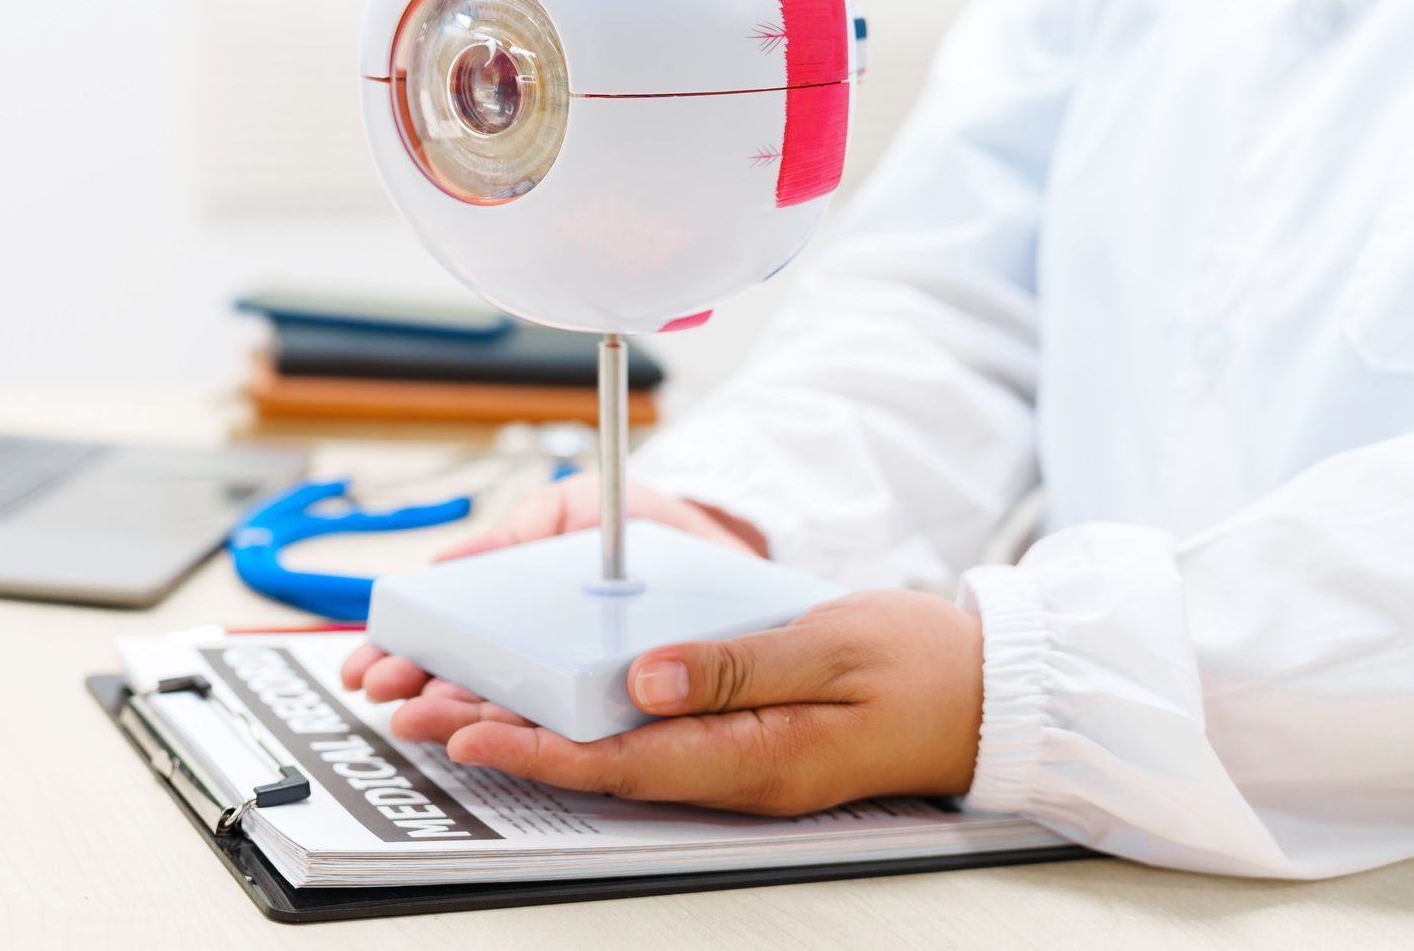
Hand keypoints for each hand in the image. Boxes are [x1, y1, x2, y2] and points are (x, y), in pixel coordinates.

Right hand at [341, 474, 765, 702]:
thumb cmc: (653, 530)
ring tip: (417, 716)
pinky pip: (576, 740)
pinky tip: (489, 741)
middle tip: (387, 690)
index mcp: (522, 617)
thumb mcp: (580, 507)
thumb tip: (450, 562)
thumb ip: (522, 528)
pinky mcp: (627, 719)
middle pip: (466, 688)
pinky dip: (530, 745)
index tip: (372, 661)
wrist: (733, 551)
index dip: (405, 654)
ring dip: (455, 719)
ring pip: (509, 720)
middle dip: (417, 690)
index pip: (450, 644)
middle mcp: (546, 663)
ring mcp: (582, 695)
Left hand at [383, 590, 984, 814]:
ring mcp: (739, 765)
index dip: (538, 749)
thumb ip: (734, 663)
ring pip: (616, 757)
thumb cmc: (922, 664)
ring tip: (457, 710)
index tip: (470, 729)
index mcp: (756, 756)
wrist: (986, 693)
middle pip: (601, 766)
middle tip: (427, 715)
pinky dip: (587, 726)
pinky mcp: (742, 745)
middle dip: (509, 742)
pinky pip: (649, 743)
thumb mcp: (828, 642)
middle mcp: (736, 772)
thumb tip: (644, 677)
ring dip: (536, 735)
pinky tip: (548, 708)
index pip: (622, 761)